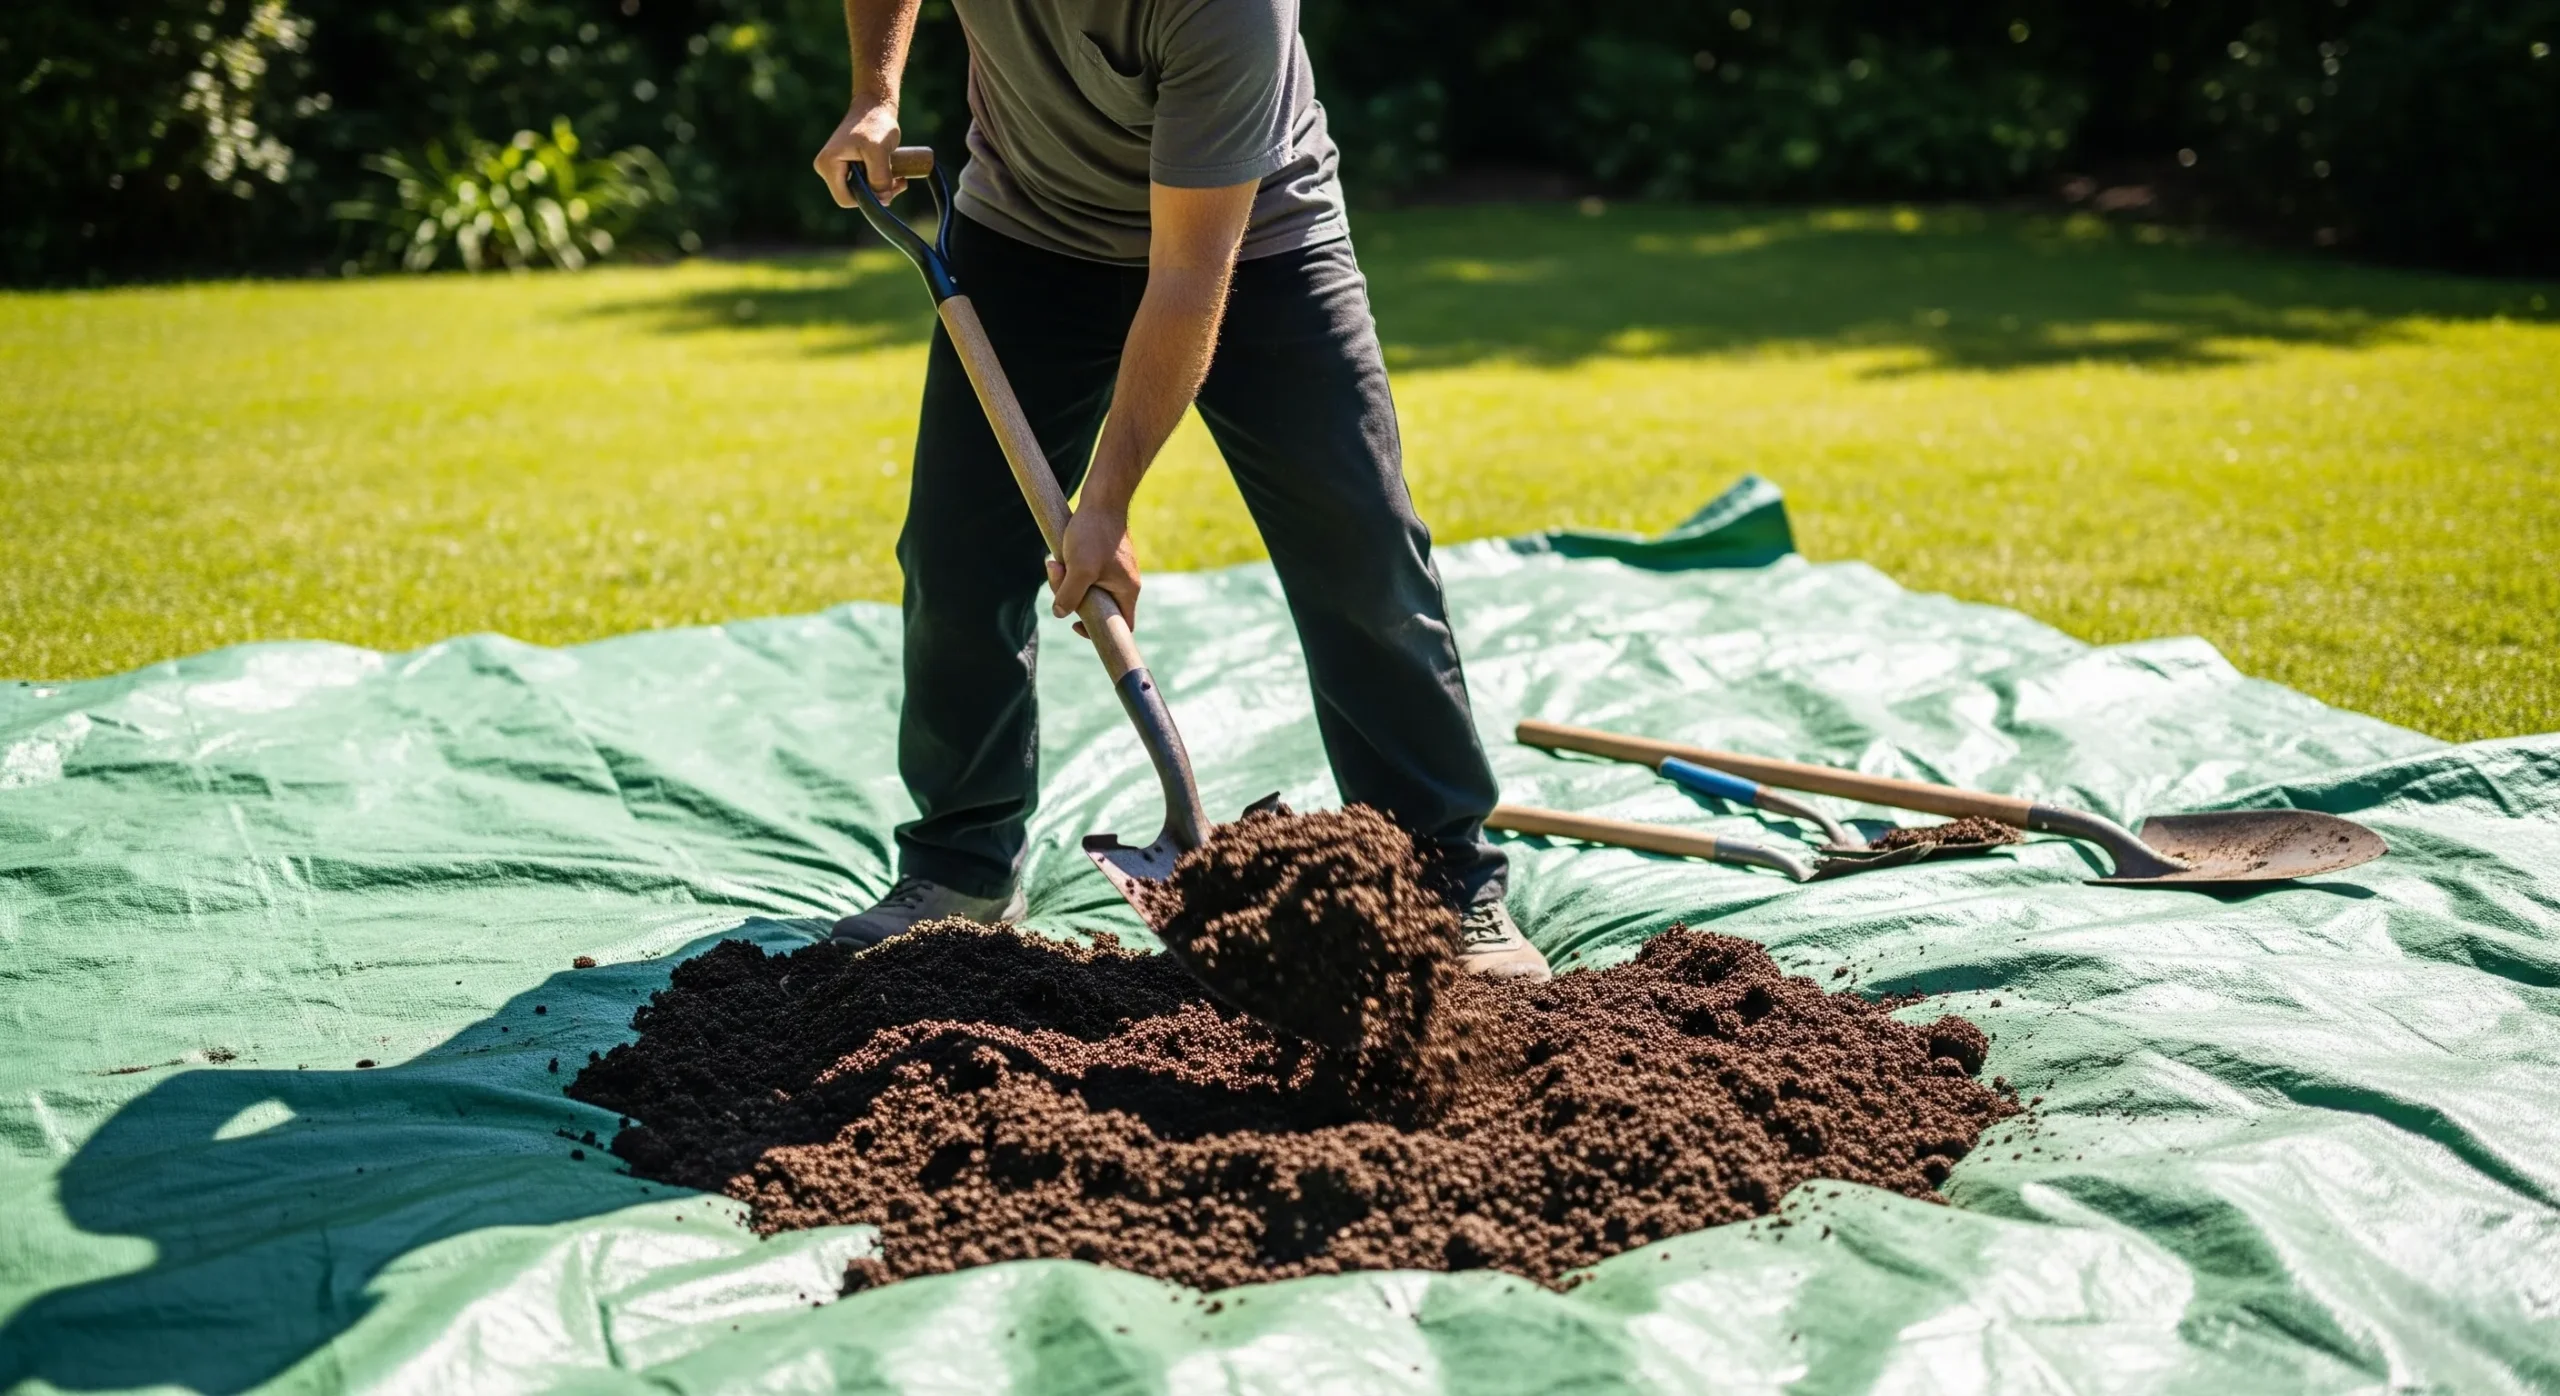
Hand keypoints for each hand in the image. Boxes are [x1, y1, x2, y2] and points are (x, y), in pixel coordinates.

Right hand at [812, 101, 903, 207]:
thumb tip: (882, 198)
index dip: (868, 199)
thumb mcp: (879, 151)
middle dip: (876, 194)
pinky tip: (893, 175)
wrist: (875, 106)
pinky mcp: (845, 165)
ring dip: (881, 189)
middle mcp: (826, 167)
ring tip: (899, 178)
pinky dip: (878, 182)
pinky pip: (862, 183)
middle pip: (853, 196)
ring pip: (860, 191)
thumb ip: (880, 177)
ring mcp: (834, 167)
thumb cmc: (875, 124)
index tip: (889, 188)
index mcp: (828, 165)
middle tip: (899, 183)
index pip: (845, 199)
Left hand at [1046, 504, 1141, 636]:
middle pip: (1096, 606)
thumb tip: (1060, 613)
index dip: (1100, 632)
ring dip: (1067, 581)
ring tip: (1056, 561)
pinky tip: (1061, 556)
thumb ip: (1070, 595)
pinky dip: (1070, 569)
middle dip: (1072, 597)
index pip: (1122, 626)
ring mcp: (1114, 571)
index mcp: (1127, 591)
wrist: (1102, 499)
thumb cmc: (1095, 533)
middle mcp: (1124, 584)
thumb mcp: (1080, 568)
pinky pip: (1084, 574)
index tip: (1076, 624)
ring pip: (1086, 589)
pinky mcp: (1103, 559)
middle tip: (1059, 577)